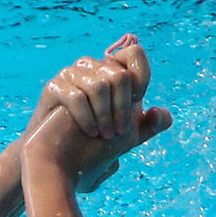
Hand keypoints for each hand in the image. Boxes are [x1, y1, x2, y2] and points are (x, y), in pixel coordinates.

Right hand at [22, 35, 172, 191]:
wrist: (56, 162)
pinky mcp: (53, 88)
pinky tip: (89, 132)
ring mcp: (70, 75)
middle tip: (117, 133)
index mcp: (111, 73)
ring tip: (102, 134)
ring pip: (99, 85)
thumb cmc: (90, 146)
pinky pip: (76, 97)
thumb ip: (147, 125)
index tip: (136, 103)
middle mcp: (91, 68)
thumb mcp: (125, 136)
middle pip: (119, 76)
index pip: (135, 55)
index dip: (141, 78)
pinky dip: (87, 119)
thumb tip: (161, 113)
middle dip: (122, 109)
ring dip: (105, 116)